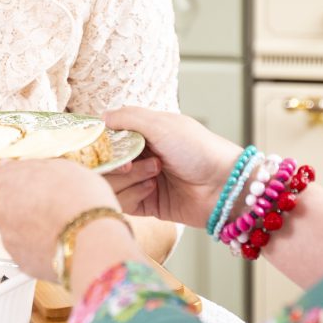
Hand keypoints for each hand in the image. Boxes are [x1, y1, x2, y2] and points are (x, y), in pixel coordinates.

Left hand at [0, 160, 116, 280]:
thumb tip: (6, 168)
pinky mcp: (26, 266)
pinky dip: (47, 247)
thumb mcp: (55, 167)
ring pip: (21, 232)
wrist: (94, 241)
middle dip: (21, 208)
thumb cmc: (77, 195)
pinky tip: (69, 239)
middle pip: (3, 211)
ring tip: (68, 220)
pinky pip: (34, 251)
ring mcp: (11, 245)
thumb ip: (26, 169)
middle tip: (51, 201)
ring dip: (37, 227)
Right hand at [100, 107, 240, 230]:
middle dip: (115, 164)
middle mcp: (138, 157)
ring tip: (154, 174)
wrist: (223, 185)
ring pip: (110, 184)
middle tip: (129, 163)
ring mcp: (140, 181)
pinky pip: (121, 203)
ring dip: (129, 178)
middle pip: (103, 163)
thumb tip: (100, 118)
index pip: (105, 138)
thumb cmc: (198, 148)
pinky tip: (153, 188)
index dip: (99, 144)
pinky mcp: (145, 205)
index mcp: (141, 133)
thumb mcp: (162, 124)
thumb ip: (128, 118)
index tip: (101, 147)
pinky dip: (134, 194)